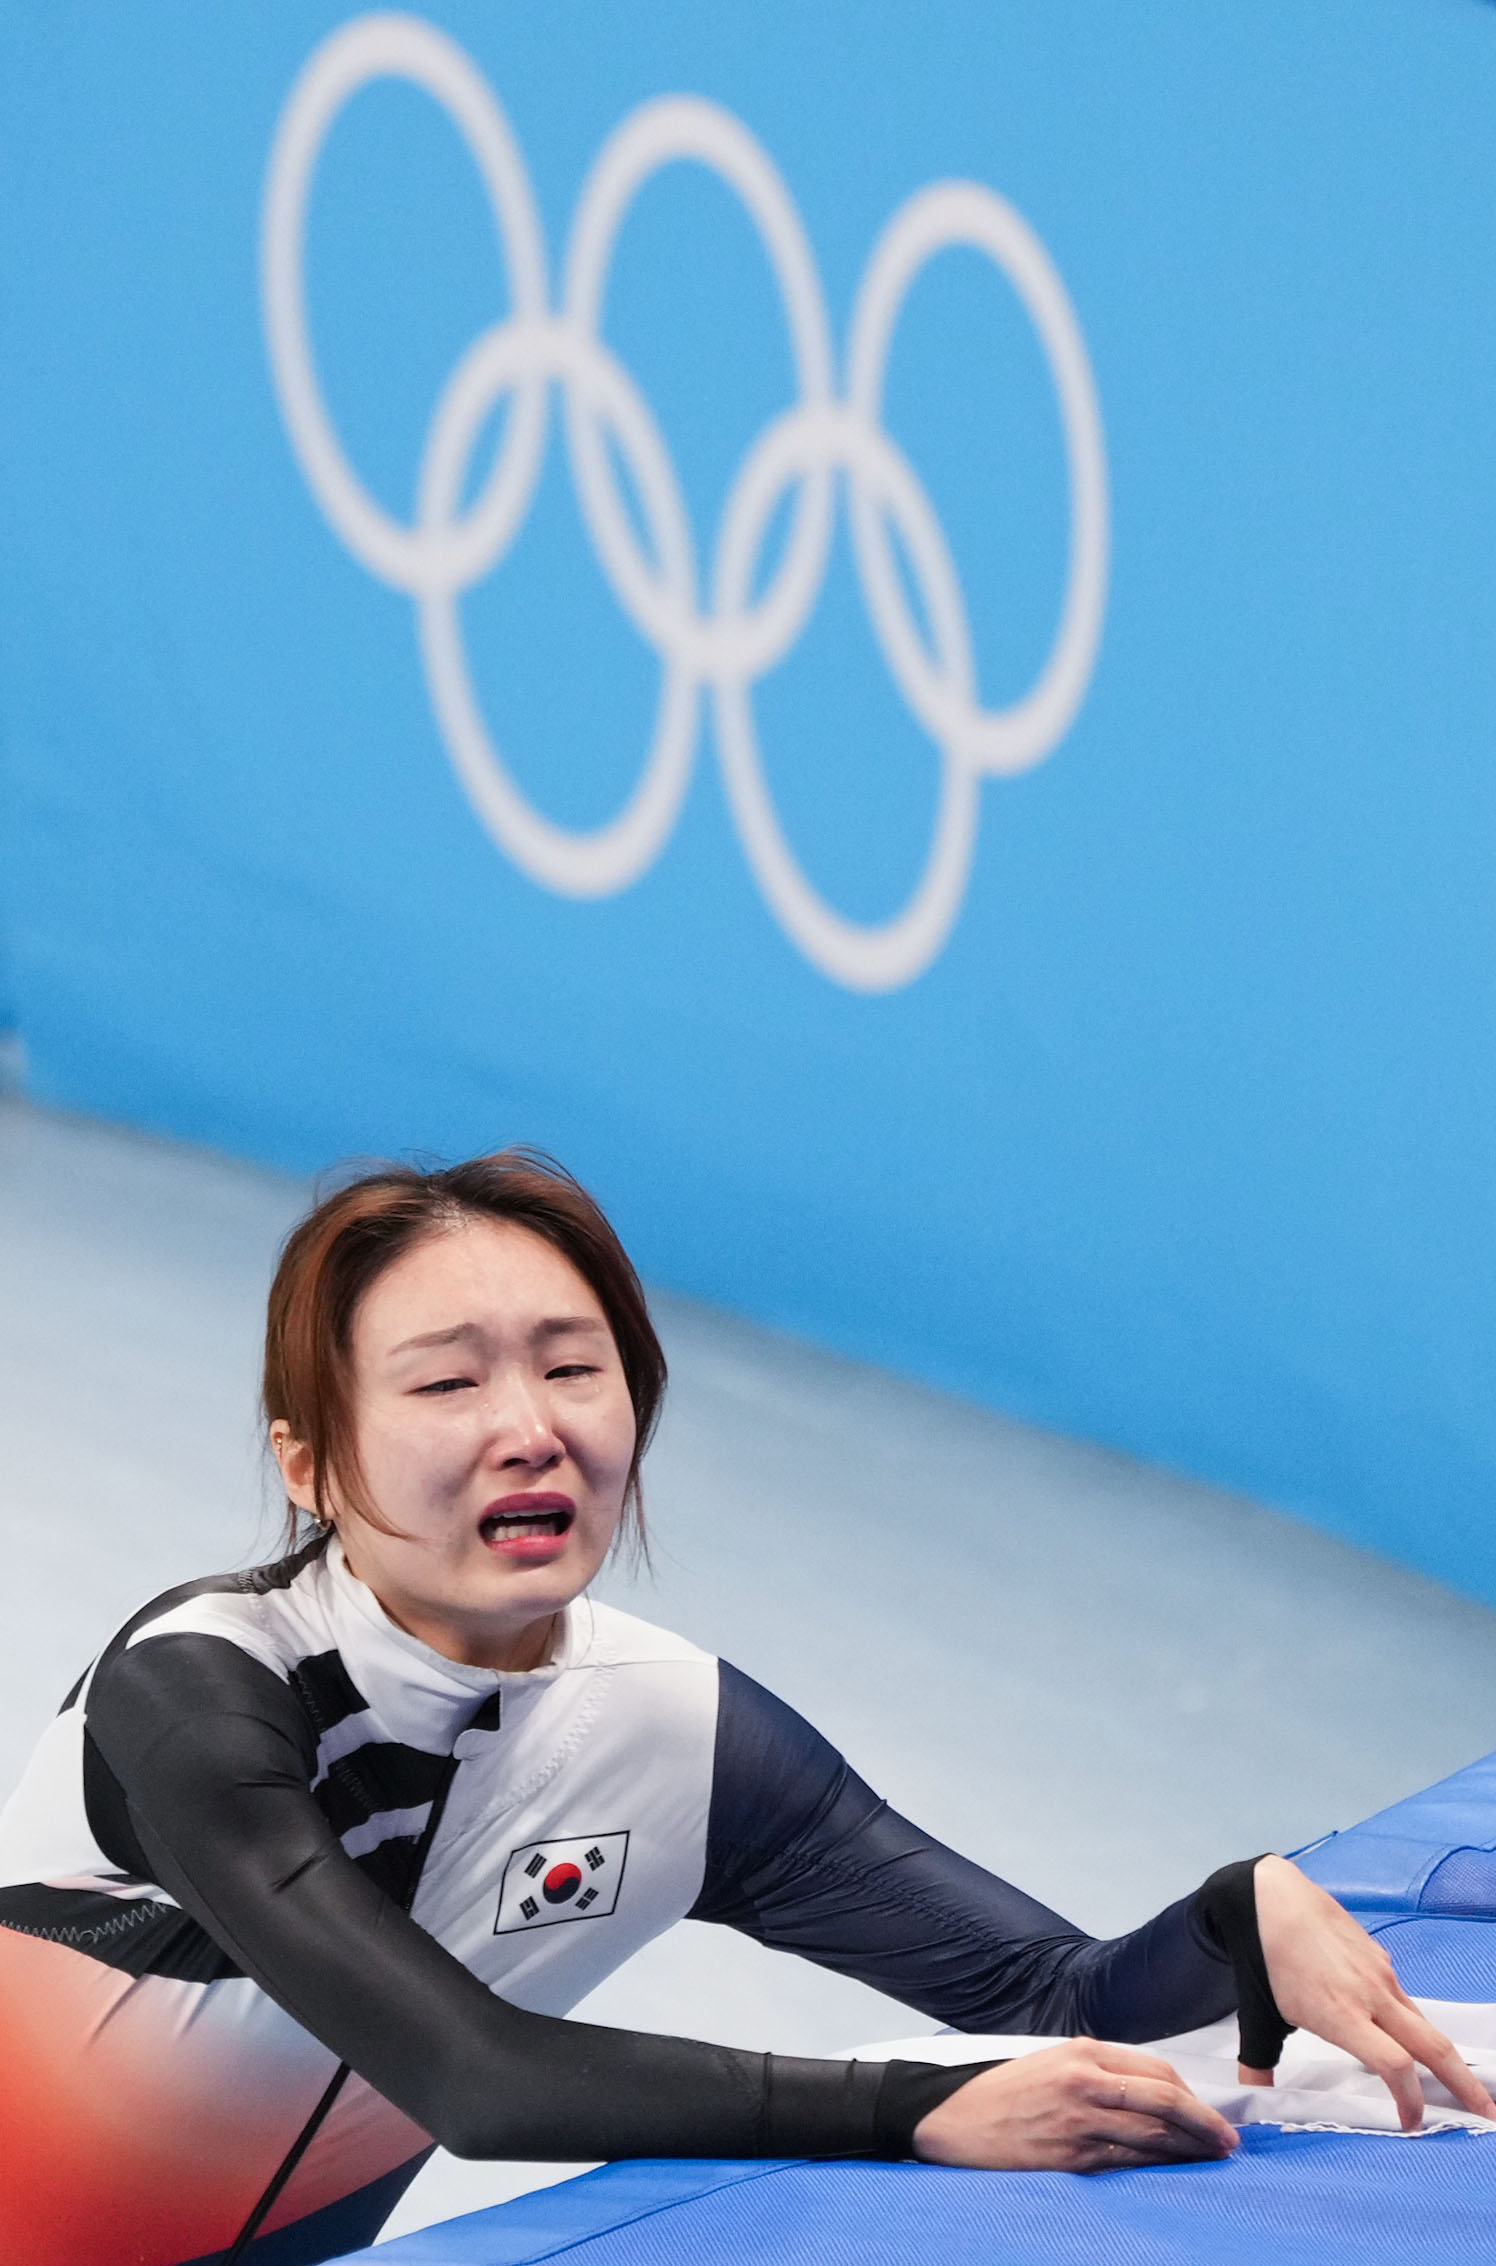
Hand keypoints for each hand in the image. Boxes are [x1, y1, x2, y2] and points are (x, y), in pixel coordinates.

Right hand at [911, 2040, 1238, 2171]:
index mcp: (1082, 2052)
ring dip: (1189, 2148)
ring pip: (1150, 2134)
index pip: (1155, 2070)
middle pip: (1162, 2101)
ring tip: (1212, 2157)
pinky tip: (1173, 2170)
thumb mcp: (1052, 2061)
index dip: (1191, 2095)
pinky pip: (1126, 2161)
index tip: (1211, 2113)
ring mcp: (1077, 2121)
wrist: (954, 2118)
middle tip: (1229, 2141)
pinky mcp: (1068, 2156)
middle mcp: (1084, 2082)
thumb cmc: (1004, 2091)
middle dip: (1203, 2123)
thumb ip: (1099, 2070)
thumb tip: (1150, 2092)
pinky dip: (1156, 2165)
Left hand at [1251, 1853, 1495, 2129]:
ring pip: (1421, 2022)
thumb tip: (1250, 2096)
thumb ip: (1258, 2064)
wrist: (1270, 1895)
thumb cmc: (1263, 1956)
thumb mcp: (1257, 2019)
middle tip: (1487, 2114)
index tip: (1411, 2124)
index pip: (1395, 2065)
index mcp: (1343, 2015)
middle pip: (1432, 2046)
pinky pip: (1403, 2000)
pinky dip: (1413, 2025)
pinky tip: (1406, 2036)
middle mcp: (1371, 1996)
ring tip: (1454, 2081)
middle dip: (1464, 2084)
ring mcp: (1380, 1974)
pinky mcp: (1380, 1958)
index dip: (1410, 2100)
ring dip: (1441, 2055)